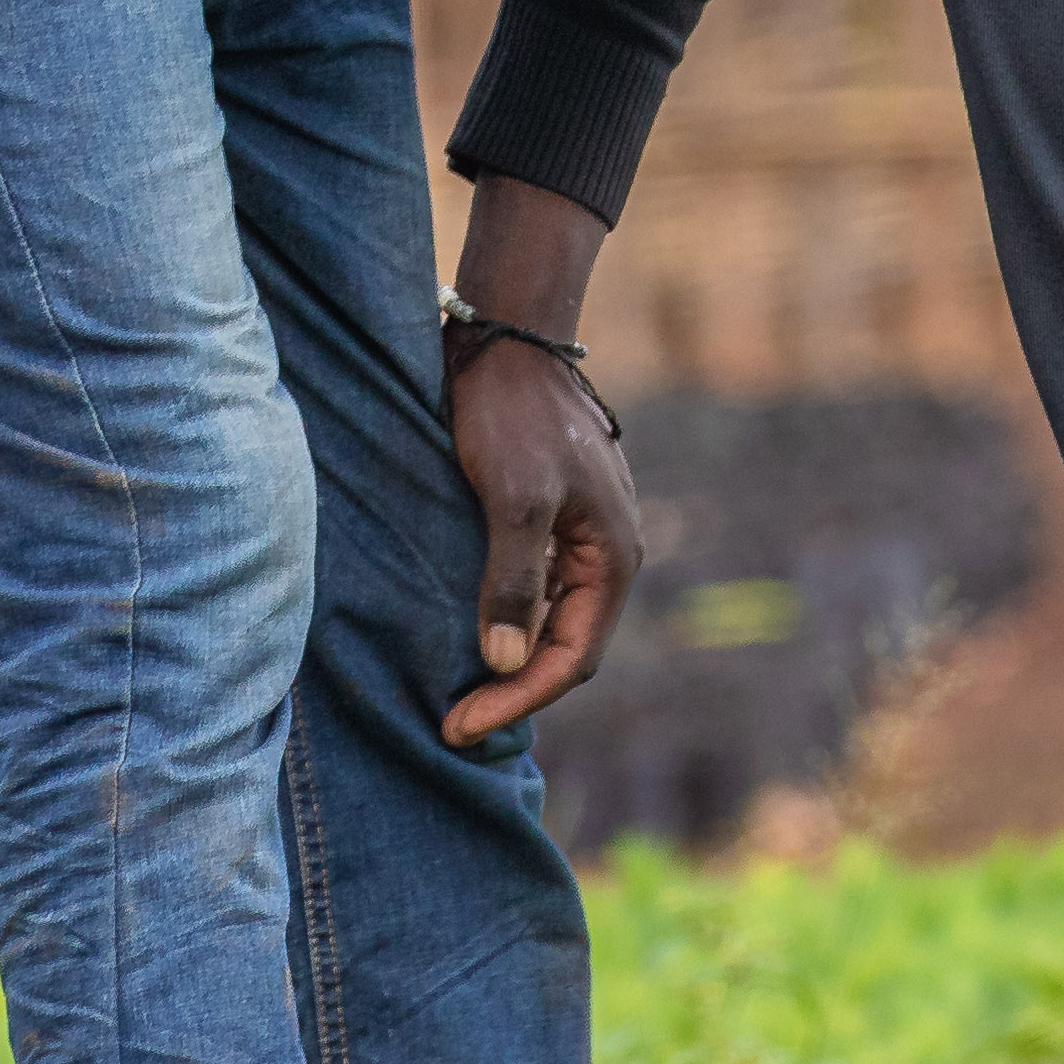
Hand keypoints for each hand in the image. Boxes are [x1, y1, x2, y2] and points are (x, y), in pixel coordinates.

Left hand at [440, 333, 641, 749]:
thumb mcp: (513, 497)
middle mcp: (606, 555)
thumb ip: (513, 582)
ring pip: (549, 621)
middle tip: (451, 721)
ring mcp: (580, 537)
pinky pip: (535, 590)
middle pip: (564, 648)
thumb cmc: (513, 414)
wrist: (508, 338)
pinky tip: (467, 633)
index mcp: (612, 557)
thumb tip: (506, 664)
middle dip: (512, 691)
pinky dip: (504, 621)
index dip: (516, 699)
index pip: (571, 659)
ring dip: (508, 660)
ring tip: (456, 690)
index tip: (459, 725)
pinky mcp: (551, 519)